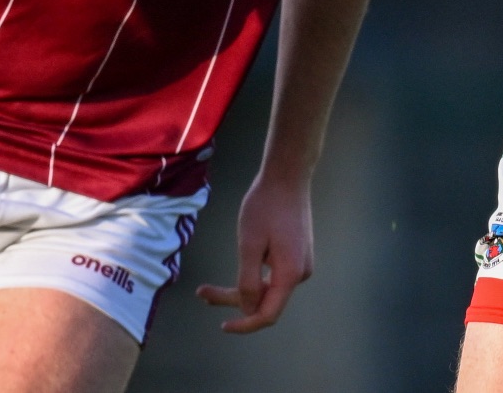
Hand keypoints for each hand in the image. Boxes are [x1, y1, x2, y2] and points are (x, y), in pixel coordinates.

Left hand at [195, 173, 313, 333]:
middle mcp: (300, 273)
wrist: (287, 176)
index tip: (222, 325)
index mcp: (290, 274)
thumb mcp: (250, 243)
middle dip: (233, 300)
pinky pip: (273, 273)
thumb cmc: (266, 206)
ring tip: (208, 288)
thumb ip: (248, 280)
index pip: (268, 314)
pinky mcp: (296, 253)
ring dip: (240, 288)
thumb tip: (247, 309)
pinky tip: (237, 267)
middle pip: (265, 300)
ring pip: (267, 287)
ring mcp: (300, 262)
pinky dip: (253, 275)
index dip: (245, 324)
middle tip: (202, 292)